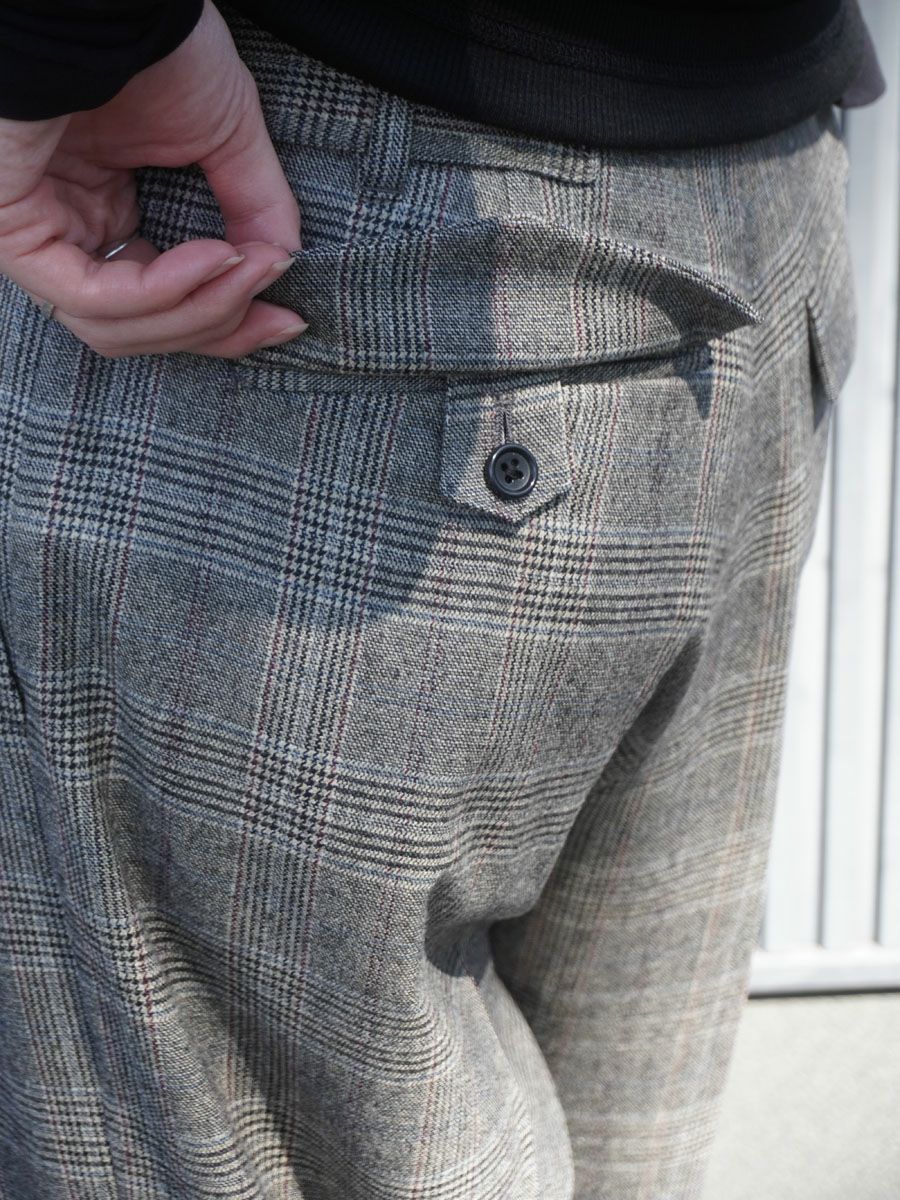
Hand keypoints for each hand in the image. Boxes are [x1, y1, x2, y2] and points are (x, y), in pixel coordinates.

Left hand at [0, 0, 306, 358]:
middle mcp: (66, 232)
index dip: (225, 323)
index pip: (158, 306)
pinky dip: (165, 292)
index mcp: (102, 212)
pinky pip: (94, 297)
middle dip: (216, 327)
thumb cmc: (154, 42)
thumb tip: (281, 267)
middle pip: (141, 331)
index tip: (286, 320)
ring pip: (116, 328)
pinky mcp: (12, 231)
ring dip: (198, 312)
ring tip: (246, 271)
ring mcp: (35, 236)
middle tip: (275, 312)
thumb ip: (255, 207)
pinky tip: (215, 260)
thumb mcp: (226, 134)